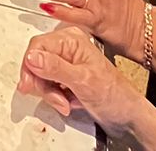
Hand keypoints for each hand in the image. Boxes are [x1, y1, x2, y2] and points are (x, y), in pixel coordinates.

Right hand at [17, 28, 153, 135]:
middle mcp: (67, 48)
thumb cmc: (114, 96)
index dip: (30, 66)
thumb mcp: (82, 80)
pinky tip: (68, 102)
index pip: (37, 45)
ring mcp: (66, 64)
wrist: (127, 116)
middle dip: (43, 84)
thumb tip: (32, 57)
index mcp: (72, 39)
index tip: (29, 84)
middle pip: (35, 61)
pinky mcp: (65, 78)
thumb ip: (55, 68)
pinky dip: (54, 97)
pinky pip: (47, 86)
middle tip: (56, 98)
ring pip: (40, 76)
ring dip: (50, 94)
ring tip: (65, 102)